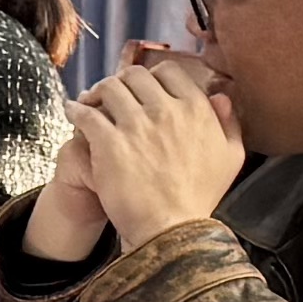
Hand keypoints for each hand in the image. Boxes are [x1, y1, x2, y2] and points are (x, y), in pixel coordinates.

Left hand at [43, 53, 246, 266]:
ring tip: (89, 102)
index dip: (152, 77)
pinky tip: (71, 111)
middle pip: (135, 75)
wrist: (172, 230)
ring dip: (96, 92)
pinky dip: (76, 109)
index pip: (169, 71)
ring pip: (109, 88)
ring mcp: (137, 125)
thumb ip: (228, 123)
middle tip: (111, 94)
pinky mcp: (110, 143)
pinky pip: (85, 113)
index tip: (142, 89)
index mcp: (196, 109)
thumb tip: (220, 96)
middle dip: (121, 81)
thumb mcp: (231, 158)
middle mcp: (167, 110)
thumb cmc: (200, 198)